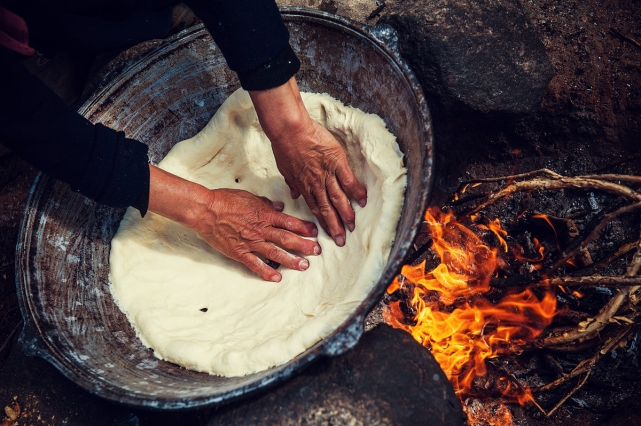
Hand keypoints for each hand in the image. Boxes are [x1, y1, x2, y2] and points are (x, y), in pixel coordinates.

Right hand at [147, 165, 320, 280]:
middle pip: (287, 239)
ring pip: (276, 253)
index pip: (289, 222)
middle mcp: (261, 229)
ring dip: (291, 260)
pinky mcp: (239, 252)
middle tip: (317, 251)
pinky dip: (266, 272)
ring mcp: (251, 242)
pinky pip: (255, 265)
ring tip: (304, 266)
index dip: (304, 227)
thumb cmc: (224, 200)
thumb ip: (265, 203)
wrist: (205, 210)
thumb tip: (279, 207)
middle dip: (304, 245)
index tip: (315, 232)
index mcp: (264, 214)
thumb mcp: (249, 196)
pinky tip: (277, 277)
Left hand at [249, 78, 366, 245]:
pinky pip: (348, 180)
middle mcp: (316, 185)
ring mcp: (327, 175)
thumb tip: (295, 195)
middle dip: (335, 227)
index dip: (323, 223)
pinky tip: (363, 201)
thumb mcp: (285, 169)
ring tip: (352, 227)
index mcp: (304, 186)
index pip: (315, 209)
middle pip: (327, 210)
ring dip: (345, 215)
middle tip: (342, 241)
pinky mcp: (336, 163)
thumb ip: (292, 183)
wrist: (289, 131)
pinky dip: (356, 191)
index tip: (329, 234)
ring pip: (338, 199)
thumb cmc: (285, 146)